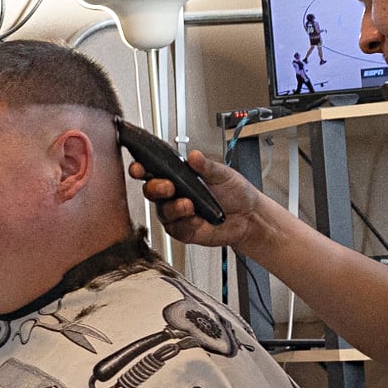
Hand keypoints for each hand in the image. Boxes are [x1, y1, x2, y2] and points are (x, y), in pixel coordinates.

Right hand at [134, 148, 274, 252]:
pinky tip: (196, 219)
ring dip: (173, 208)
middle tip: (168, 186)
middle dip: (156, 188)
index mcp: (178, 176)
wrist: (248, 216)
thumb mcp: (222, 173)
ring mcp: (176, 214)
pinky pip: (176, 229)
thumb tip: (194, 156)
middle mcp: (173, 195)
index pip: (153, 170)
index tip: (139, 167)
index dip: (141, 168)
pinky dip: (185, 224)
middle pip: (151, 191)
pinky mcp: (183, 231)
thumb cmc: (234, 192)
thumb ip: (206, 166)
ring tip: (189, 205)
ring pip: (162, 212)